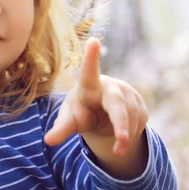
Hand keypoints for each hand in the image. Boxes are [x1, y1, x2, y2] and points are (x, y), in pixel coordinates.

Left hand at [44, 38, 148, 155]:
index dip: (91, 58)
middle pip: (116, 103)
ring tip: (117, 148)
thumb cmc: (80, 113)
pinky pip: (141, 120)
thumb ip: (61, 129)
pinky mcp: (139, 101)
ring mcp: (126, 92)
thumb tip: (47, 140)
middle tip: (121, 140)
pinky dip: (133, 134)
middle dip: (120, 123)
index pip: (89, 73)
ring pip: (132, 116)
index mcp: (88, 87)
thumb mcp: (70, 121)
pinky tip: (124, 135)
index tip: (93, 41)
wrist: (101, 115)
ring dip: (126, 136)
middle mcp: (108, 85)